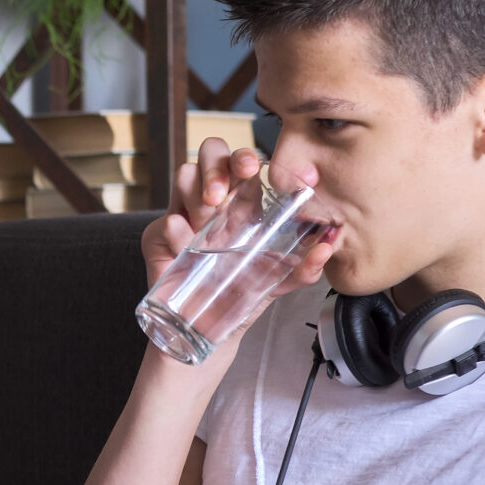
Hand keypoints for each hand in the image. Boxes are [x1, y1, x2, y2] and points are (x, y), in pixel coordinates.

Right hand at [139, 137, 341, 379]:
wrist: (209, 329)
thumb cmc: (241, 297)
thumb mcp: (279, 282)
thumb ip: (304, 268)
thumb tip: (326, 250)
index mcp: (243, 204)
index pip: (242, 163)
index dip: (244, 157)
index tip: (250, 169)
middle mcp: (214, 204)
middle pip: (210, 154)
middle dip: (215, 165)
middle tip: (221, 193)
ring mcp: (185, 217)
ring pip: (184, 175)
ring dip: (195, 189)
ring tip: (206, 218)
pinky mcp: (158, 238)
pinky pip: (163, 222)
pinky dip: (174, 229)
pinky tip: (183, 242)